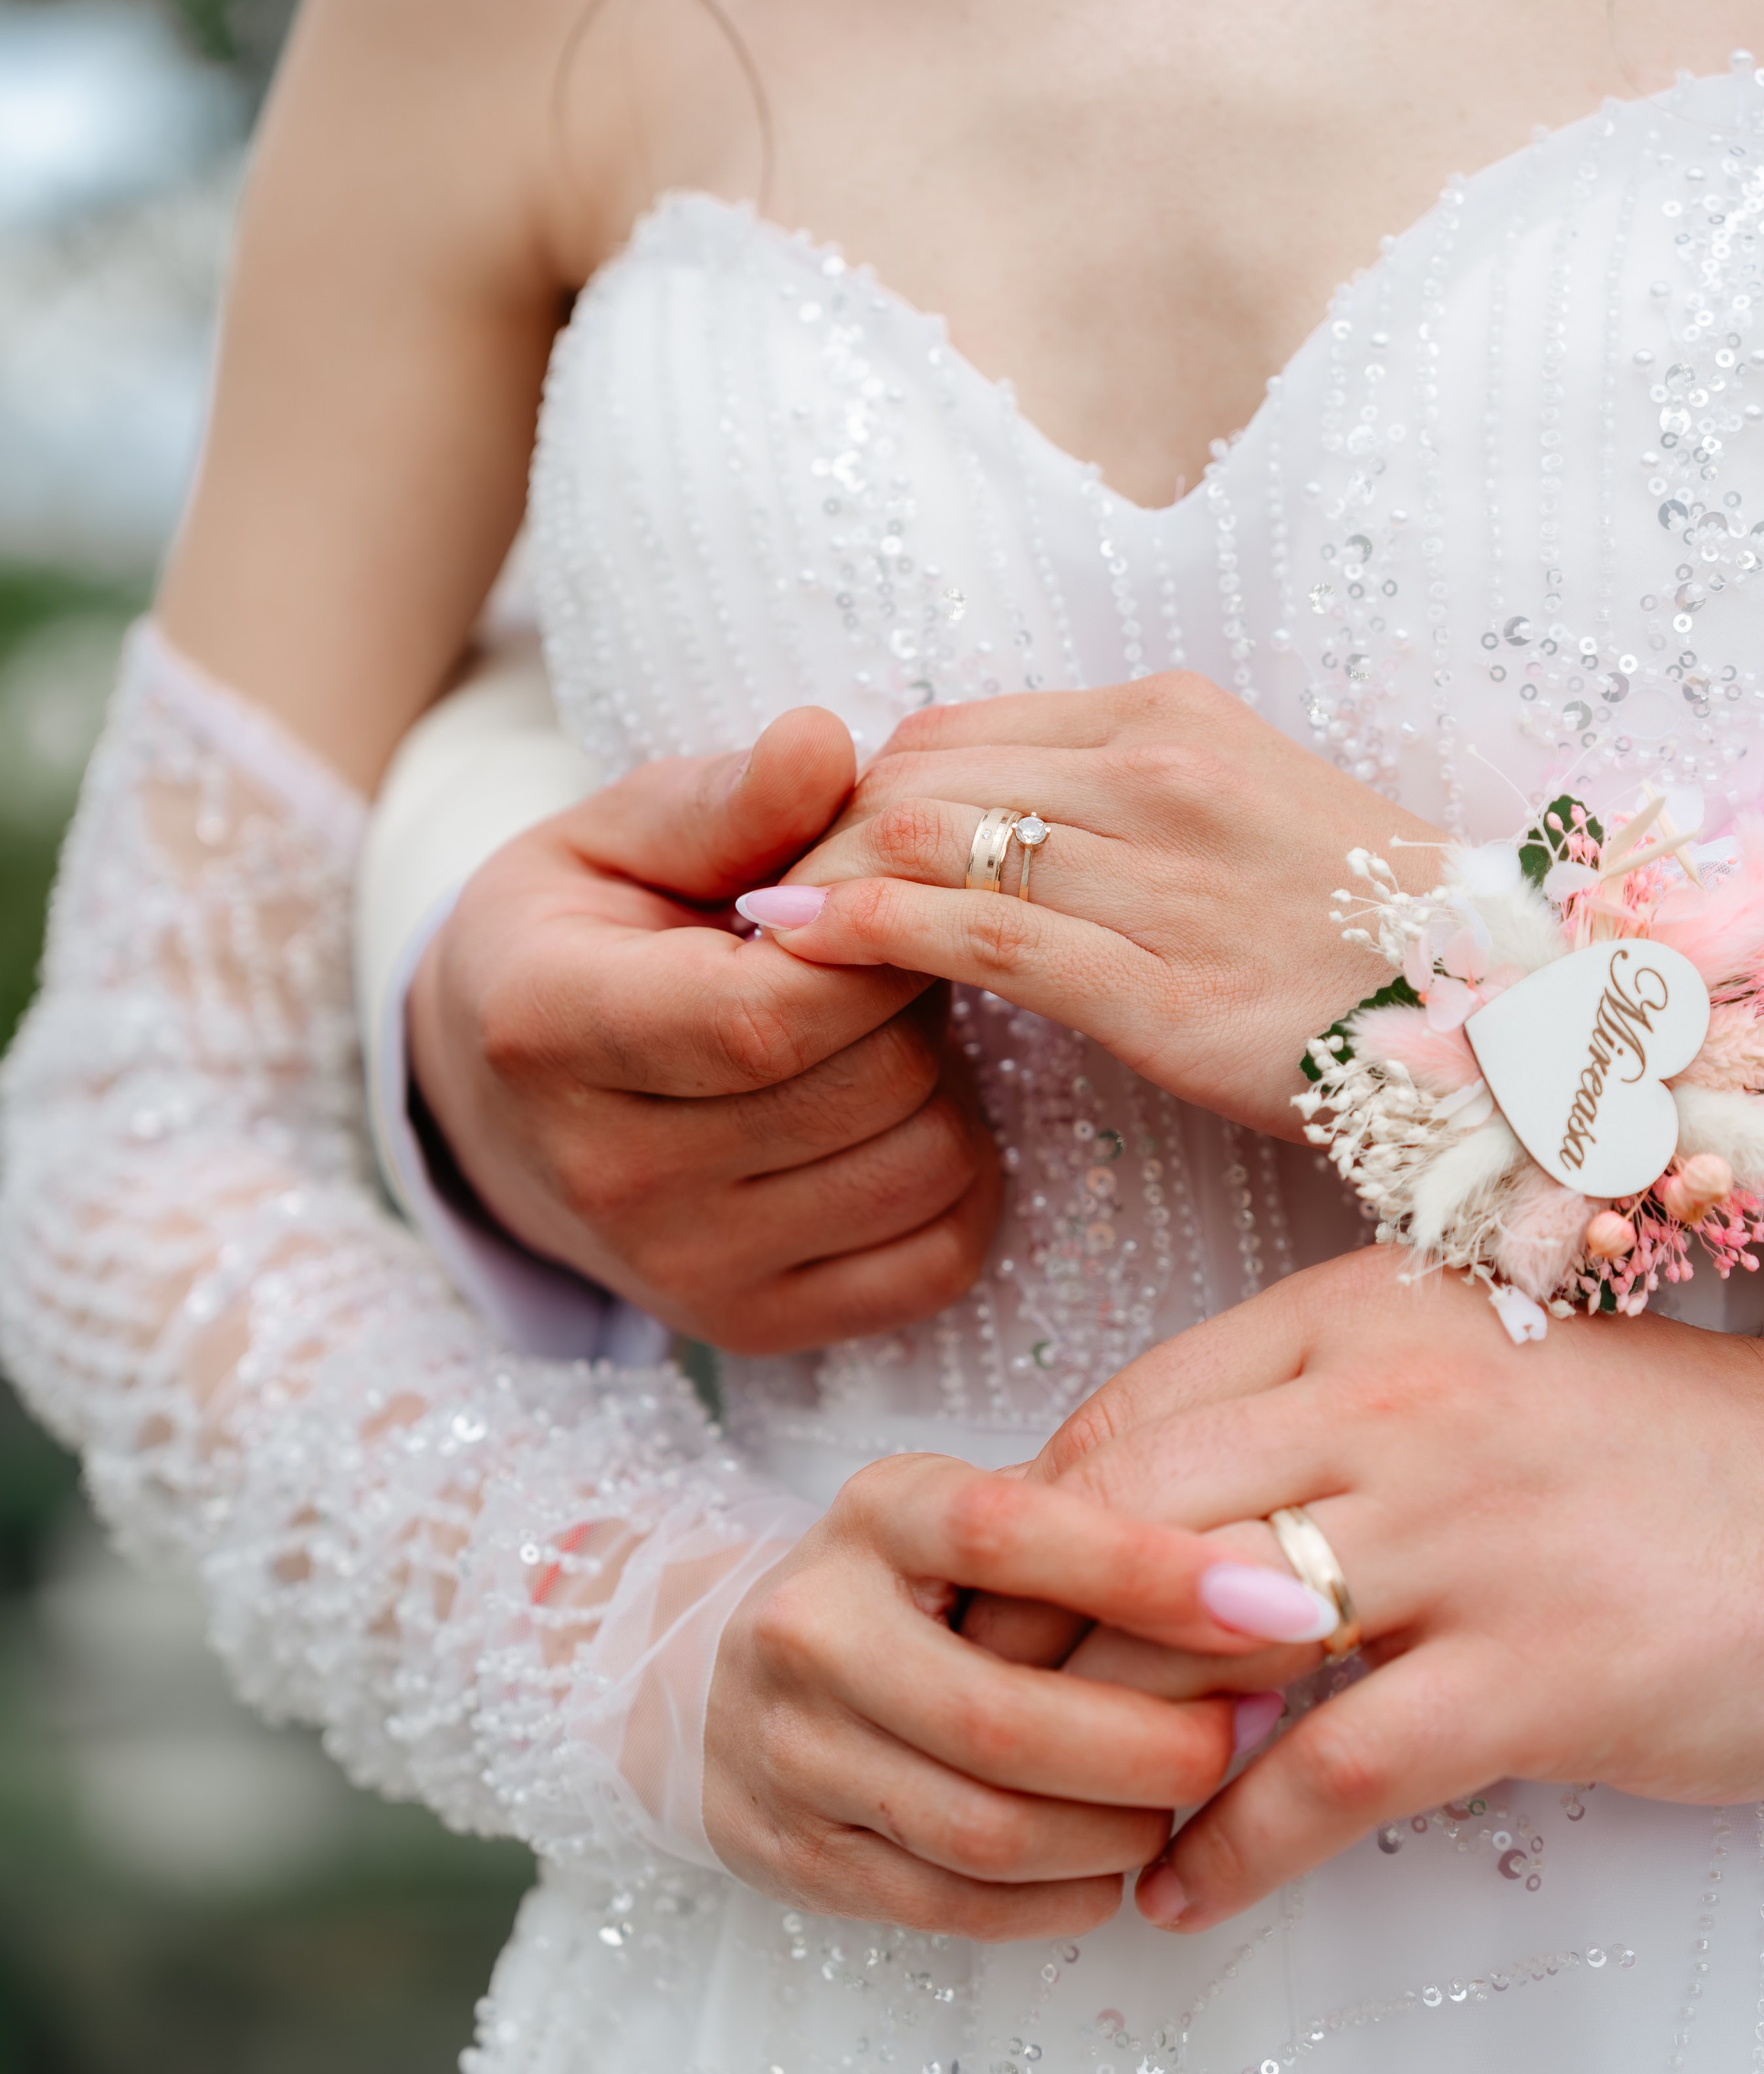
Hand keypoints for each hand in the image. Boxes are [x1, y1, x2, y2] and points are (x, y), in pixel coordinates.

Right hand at [408, 709, 1001, 1350]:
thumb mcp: (615, 838)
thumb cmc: (576, 940)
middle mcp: (610, 1179)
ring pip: (925, 1166)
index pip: (773, 1015)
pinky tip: (887, 1118)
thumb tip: (825, 743)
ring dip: (936, 1082)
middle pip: (870, 1085)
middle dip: (910, 997)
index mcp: (553, 1034)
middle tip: (873, 957)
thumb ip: (725, 803)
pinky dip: (954, 1178)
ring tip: (866, 1035)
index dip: (875, 945)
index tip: (881, 892)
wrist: (499, 1103)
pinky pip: (941, 1255)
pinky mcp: (752, 1329)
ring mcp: (683, 1274)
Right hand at [703, 1452, 1284, 1938]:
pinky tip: (1112, 1862)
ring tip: (1187, 1800)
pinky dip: (1061, 1897)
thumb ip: (1080, 1530)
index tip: (1276, 1603)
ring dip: (1120, 1830)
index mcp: (874, 1515)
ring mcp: (790, 1750)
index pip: (1012, 1531)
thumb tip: (1260, 1583)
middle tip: (1247, 1728)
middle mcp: (812, 1627)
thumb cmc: (896, 1590)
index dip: (1149, 1572)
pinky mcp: (791, 1853)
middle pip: (1007, 1717)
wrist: (716, 1676)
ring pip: (989, 1830)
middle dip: (1157, 1744)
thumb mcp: (963, 1519)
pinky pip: (955, 1905)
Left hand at [736, 674, 1441, 1137]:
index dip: (854, 786)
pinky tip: (799, 950)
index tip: (805, 847)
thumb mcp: (1229, 811)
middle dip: (816, 832)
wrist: (1494, 1015)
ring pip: (932, 840)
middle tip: (752, 891)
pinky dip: (867, 933)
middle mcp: (1157, 772)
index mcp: (1168, 717)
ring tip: (754, 927)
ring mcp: (1161, 875)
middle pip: (921, 774)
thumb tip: (976, 822)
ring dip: (821, 880)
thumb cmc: (1348, 926)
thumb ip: (1105, 800)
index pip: (955, 730)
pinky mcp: (1159, 984)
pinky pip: (980, 937)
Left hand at [1012, 1247, 1763, 1932]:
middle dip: (1025, 1628)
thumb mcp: (1455, 1375)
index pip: (1128, 1414)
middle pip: (1126, 1517)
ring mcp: (1465, 1538)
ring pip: (1199, 1640)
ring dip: (1103, 1745)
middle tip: (975, 1717)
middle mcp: (1393, 1408)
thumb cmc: (1626, 1452)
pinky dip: (1231, 1849)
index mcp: (1359, 1316)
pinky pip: (1328, 1777)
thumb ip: (1302, 1415)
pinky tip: (1178, 1896)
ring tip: (1053, 1815)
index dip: (1028, 1521)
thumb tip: (1129, 1506)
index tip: (986, 1604)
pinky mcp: (1533, 1675)